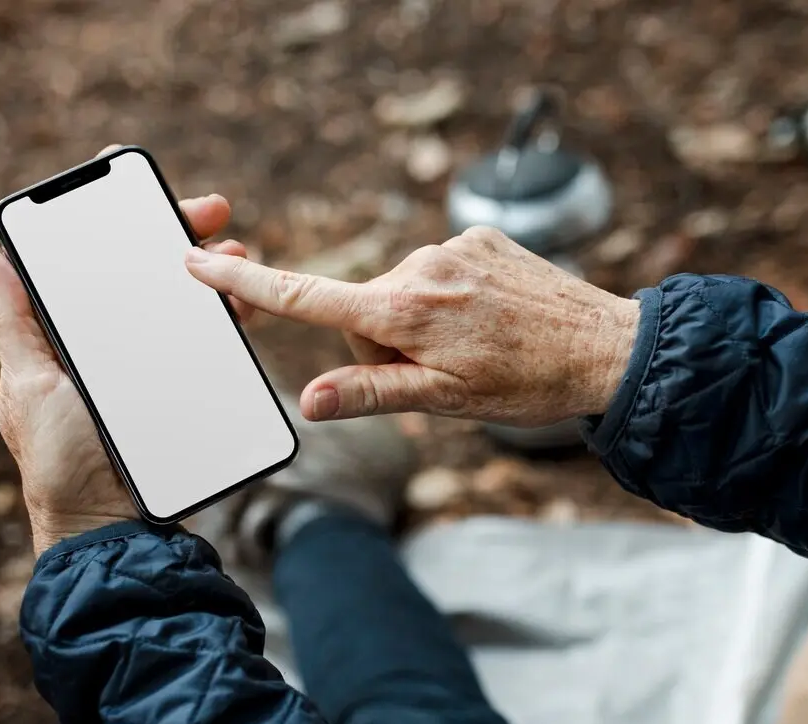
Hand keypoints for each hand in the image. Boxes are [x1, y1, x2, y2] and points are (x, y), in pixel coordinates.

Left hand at [0, 161, 247, 553]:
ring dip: (214, 273)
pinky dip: (230, 320)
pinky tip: (243, 306)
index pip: (95, 264)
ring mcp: (154, 368)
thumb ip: (17, 326)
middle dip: (180, 236)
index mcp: (71, 336)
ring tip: (235, 255)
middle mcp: (115, 345)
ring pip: (187, 305)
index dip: (118, 224)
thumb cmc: (59, 463)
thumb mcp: (28, 388)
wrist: (111, 527)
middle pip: (149, 275)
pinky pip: (211, 348)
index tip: (142, 193)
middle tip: (209, 212)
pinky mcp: (184, 393)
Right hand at [185, 225, 640, 424]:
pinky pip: (436, 273)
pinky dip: (448, 301)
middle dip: (382, 344)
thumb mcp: (444, 402)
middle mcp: (421, 266)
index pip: (308, 298)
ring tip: (475, 350)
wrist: (606, 347)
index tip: (201, 262)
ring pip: (400, 295)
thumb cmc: (527, 384)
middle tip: (440, 373)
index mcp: (404, 310)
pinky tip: (490, 321)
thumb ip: (370, 393)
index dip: (250, 284)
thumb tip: (307, 400)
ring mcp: (452, 246)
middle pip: (362, 310)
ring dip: (418, 325)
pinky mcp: (478, 237)